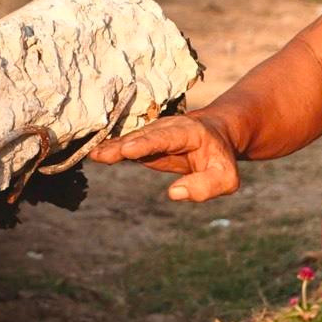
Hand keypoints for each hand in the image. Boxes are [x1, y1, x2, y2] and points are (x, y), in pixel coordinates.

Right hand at [87, 112, 239, 203]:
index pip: (167, 137)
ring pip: (131, 139)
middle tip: (102, 154)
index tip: (128, 149)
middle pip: (143, 136)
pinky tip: (96, 155)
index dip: (147, 143)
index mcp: (189, 132)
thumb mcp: (225, 178)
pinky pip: (126, 145)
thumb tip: (174, 193)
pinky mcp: (145, 142)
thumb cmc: (220, 160)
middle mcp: (168, 128)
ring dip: (113, 148)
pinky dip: (112, 149)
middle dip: (123, 145)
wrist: (215, 137)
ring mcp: (154, 133)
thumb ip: (205, 186)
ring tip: (96, 155)